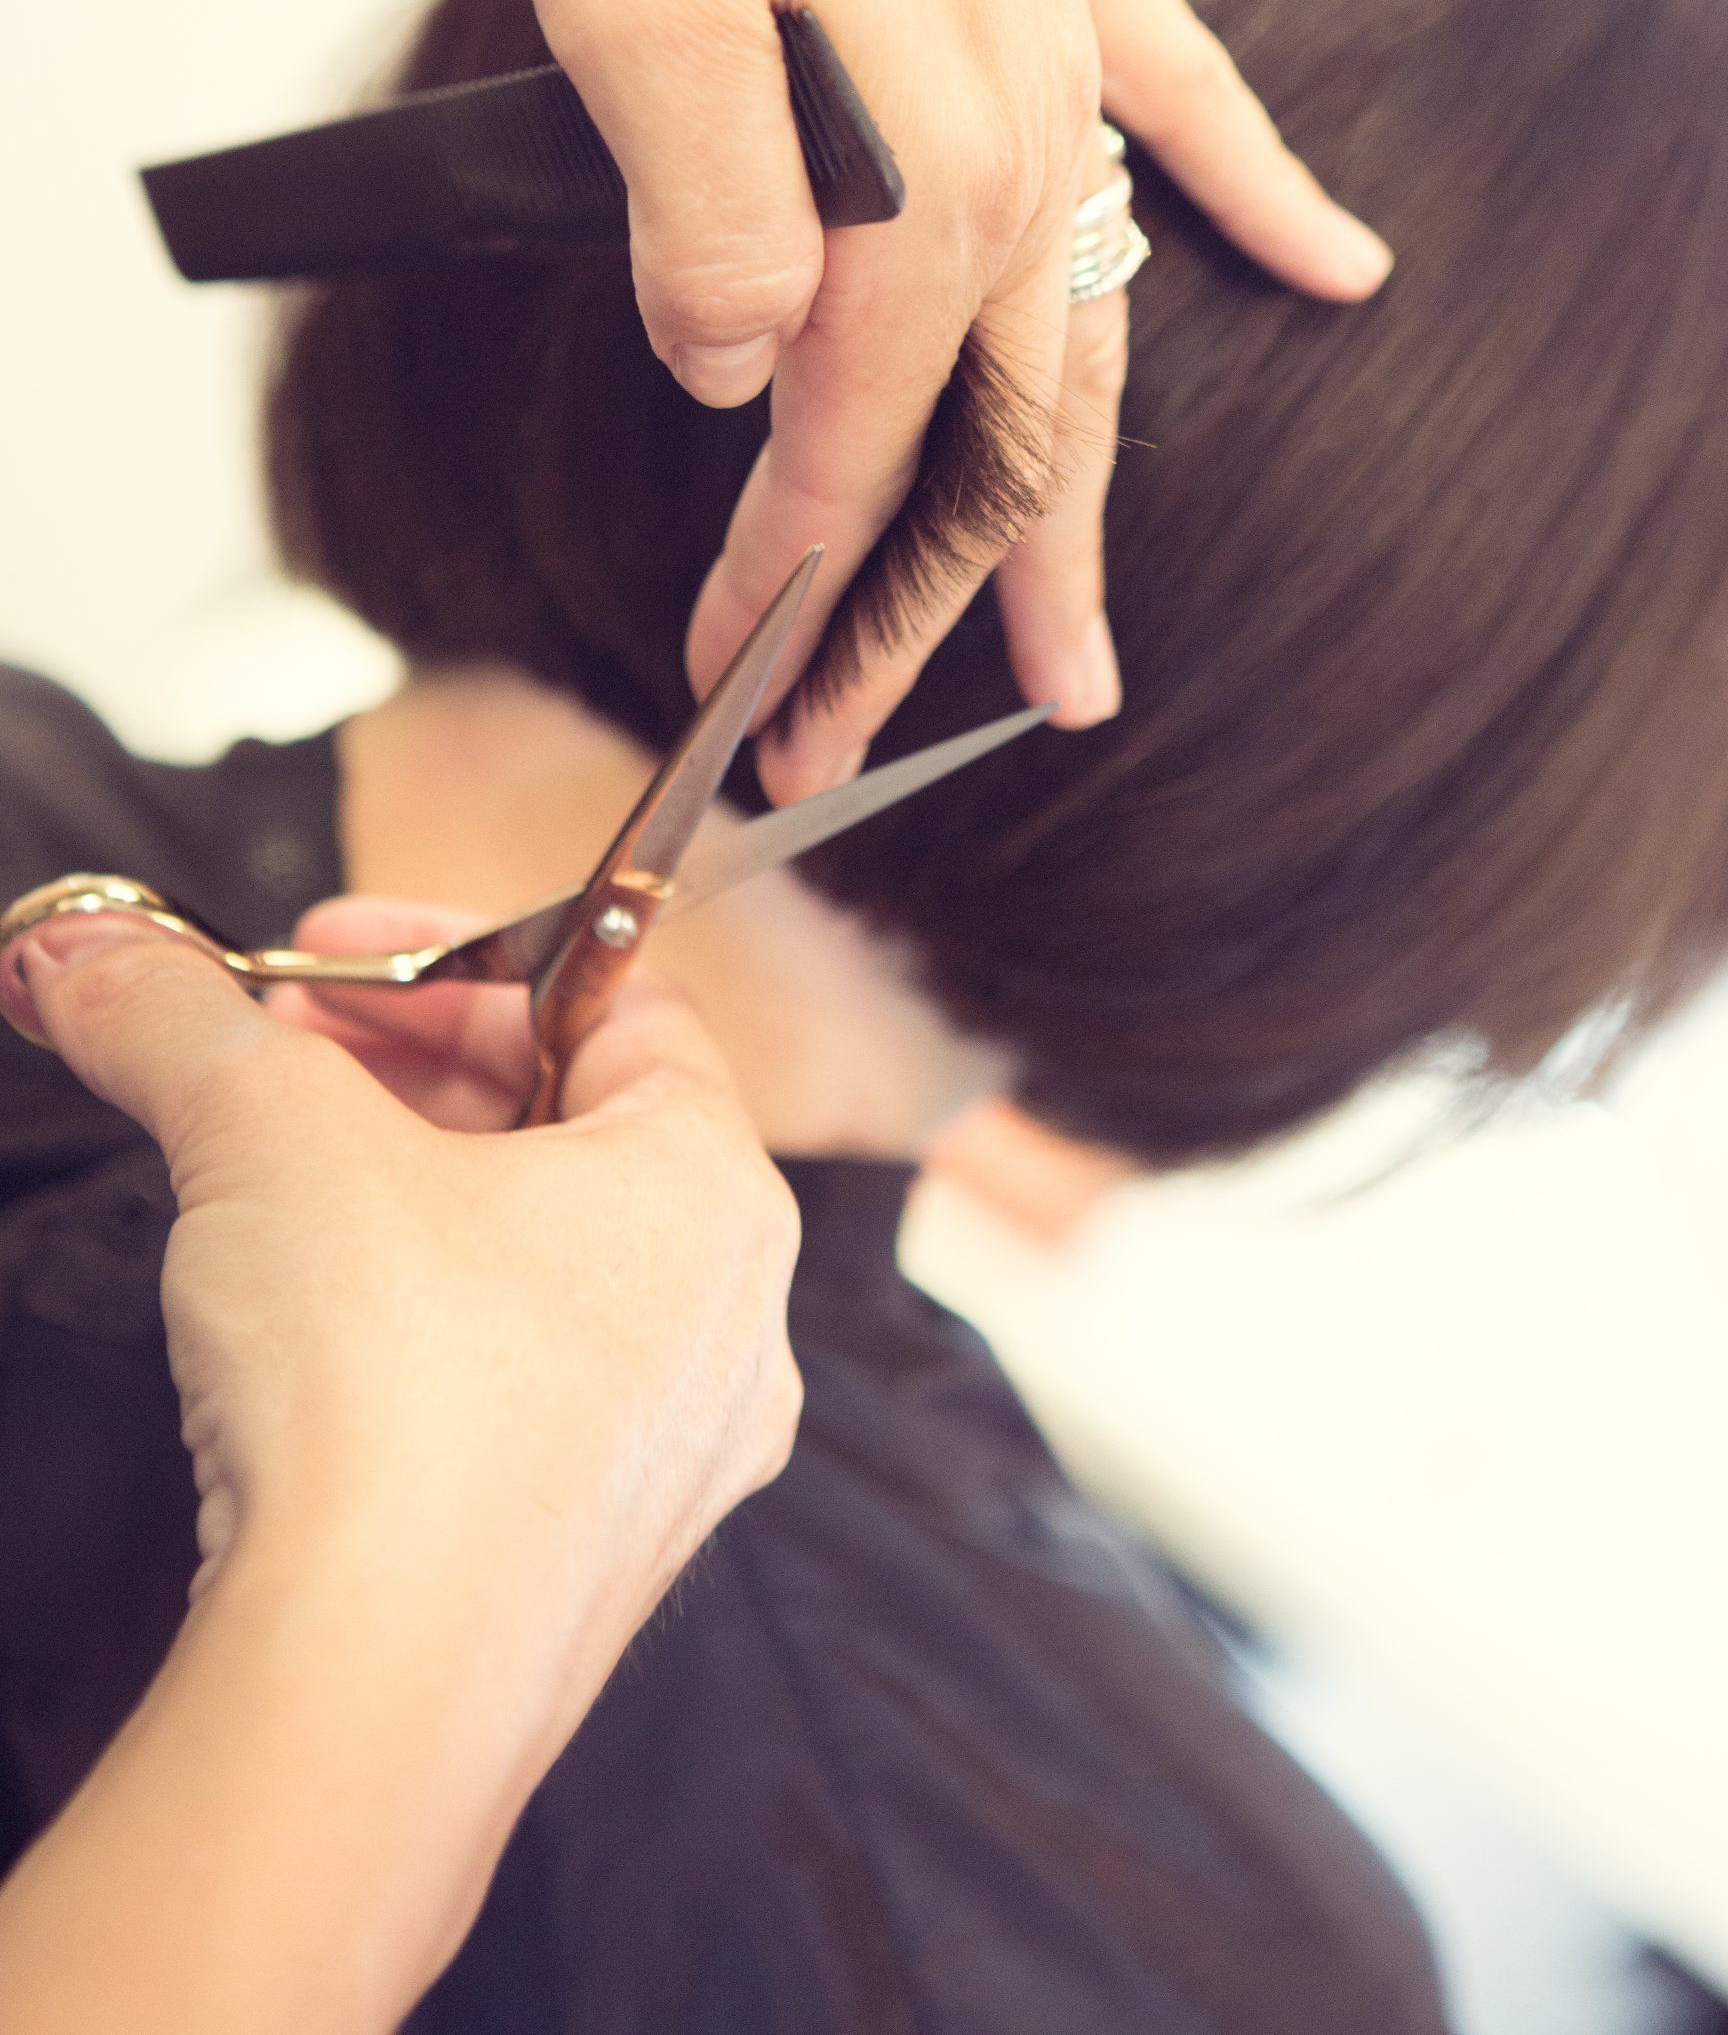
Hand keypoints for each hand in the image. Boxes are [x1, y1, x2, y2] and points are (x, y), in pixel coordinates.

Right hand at [0, 903, 798, 2031]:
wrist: (370, 1689)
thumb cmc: (387, 1383)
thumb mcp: (263, 1132)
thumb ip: (179, 1019)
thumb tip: (82, 955)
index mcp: (715, 1187)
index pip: (618, 1003)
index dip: (457, 952)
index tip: (324, 952)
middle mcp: (731, 1321)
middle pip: (570, 1129)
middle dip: (401, 1068)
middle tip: (263, 1052)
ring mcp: (670, 1457)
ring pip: (537, 1264)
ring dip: (399, 1192)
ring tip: (257, 1177)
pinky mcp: (588, 1561)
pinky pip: (515, 1394)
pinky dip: (417, 1328)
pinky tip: (298, 1338)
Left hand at [393, 0, 1390, 799]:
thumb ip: (706, 214)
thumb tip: (742, 375)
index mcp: (917, 165)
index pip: (849, 436)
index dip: (783, 583)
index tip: (721, 690)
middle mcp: (1024, 126)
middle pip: (991, 430)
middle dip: (919, 607)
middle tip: (861, 751)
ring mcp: (1061, 32)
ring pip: (1088, 325)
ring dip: (1069, 499)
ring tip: (1079, 654)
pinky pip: (1194, 106)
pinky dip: (1264, 197)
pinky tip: (1348, 271)